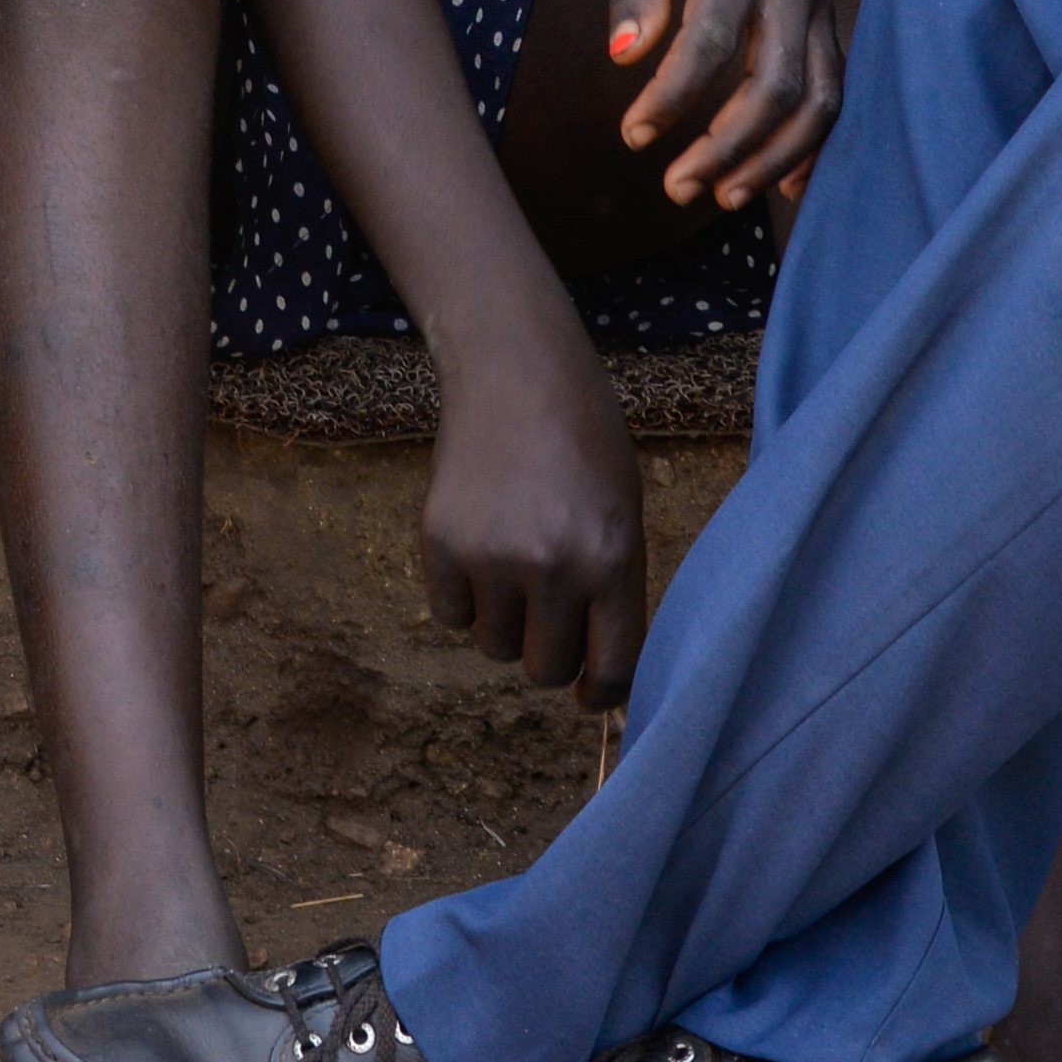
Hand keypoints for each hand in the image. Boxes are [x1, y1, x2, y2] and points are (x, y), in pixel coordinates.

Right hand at [417, 312, 647, 703]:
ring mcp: (492, 557)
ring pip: (495, 646)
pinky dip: (462, 598)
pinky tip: (478, 548)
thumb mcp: (621, 516)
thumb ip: (611, 591)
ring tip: (512, 563)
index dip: (600, 691)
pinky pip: (450, 616)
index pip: (611, 669)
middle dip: (549, 650)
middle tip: (547, 609)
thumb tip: (594, 671)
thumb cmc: (584, 440)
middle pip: (545, 668)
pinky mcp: (440, 544)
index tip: (589, 690)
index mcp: (612, 560)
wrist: (515, 371)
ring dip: (504, 621)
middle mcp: (553, 567)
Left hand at [600, 0, 837, 205]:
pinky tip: (785, 186)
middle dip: (728, 145)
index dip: (673, 95)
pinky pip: (837, 93)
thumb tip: (624, 57)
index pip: (712, 38)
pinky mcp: (829, 24)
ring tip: (723, 196)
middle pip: (777, 81)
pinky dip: (815, 145)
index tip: (633, 134)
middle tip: (677, 187)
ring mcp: (819, 5)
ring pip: (819, 97)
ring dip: (774, 158)